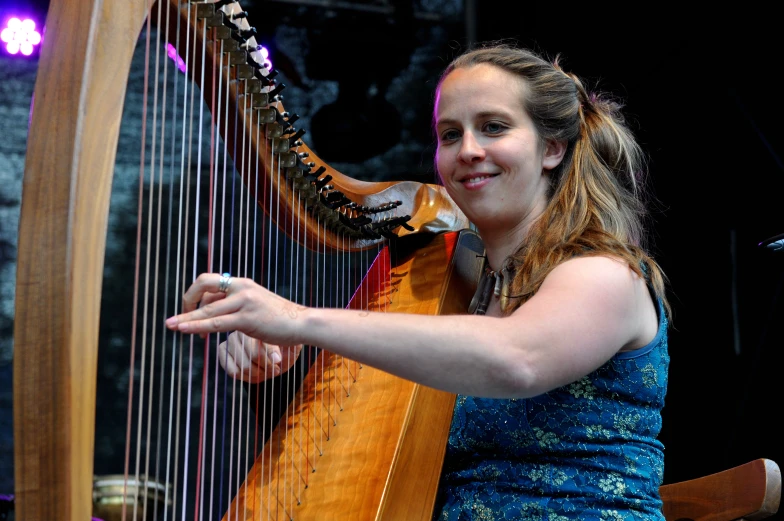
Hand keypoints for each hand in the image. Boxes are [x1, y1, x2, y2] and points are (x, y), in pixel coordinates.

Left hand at [164, 272, 306, 347]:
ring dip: (185, 318)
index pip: (209, 281)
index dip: (194, 294)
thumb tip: (217, 311)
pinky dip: (197, 327)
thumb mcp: (255, 305)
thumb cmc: (279, 318)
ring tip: (169, 325)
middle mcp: (241, 287)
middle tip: (177, 318)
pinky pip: (216, 324)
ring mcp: (244, 302)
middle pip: (203, 286)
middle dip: (186, 300)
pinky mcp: (247, 318)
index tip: (190, 310)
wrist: (302, 323)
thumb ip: (236, 304)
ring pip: (207, 310)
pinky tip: (184, 330)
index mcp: (242, 283)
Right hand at [219, 332, 301, 382]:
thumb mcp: (291, 346)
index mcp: (258, 324)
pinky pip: (232, 370)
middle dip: (265, 368)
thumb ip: (286, 348)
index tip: (278, 362)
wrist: (279, 353)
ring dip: (257, 374)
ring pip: (243, 366)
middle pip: (252, 357)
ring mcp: (231, 340)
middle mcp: (242, 329)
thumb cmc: (285, 348)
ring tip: (266, 372)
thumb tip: (276, 359)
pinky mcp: (223, 351)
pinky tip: (254, 374)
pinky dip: (245, 377)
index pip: (261, 346)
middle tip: (274, 369)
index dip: (270, 359)